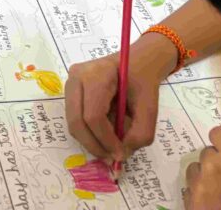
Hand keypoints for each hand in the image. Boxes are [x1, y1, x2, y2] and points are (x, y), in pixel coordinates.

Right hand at [64, 34, 175, 161]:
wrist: (137, 62)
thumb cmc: (143, 80)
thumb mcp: (150, 107)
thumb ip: (141, 133)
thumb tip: (122, 154)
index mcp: (97, 73)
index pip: (94, 114)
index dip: (105, 139)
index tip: (120, 154)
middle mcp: (77, 76)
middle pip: (77, 121)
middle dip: (95, 145)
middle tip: (112, 158)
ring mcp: (70, 82)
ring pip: (74, 123)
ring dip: (92, 140)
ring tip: (111, 144)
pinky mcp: (70, 91)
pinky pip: (75, 119)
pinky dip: (89, 132)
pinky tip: (105, 131)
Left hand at [186, 128, 220, 209]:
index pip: (217, 134)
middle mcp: (213, 166)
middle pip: (205, 155)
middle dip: (215, 164)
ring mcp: (200, 187)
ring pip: (194, 172)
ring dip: (203, 179)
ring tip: (217, 193)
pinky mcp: (192, 206)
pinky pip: (189, 193)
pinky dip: (198, 197)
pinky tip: (211, 206)